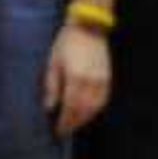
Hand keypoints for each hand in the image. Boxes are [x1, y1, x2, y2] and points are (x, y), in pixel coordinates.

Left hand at [42, 21, 112, 135]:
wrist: (89, 27)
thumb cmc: (66, 43)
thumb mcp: (53, 63)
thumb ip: (52, 87)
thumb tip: (49, 107)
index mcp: (75, 78)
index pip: (70, 108)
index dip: (64, 122)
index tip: (58, 131)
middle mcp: (90, 82)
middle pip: (83, 111)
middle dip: (74, 123)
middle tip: (65, 131)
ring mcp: (102, 80)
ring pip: (95, 108)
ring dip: (85, 119)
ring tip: (75, 124)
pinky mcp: (108, 78)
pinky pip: (103, 100)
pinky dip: (95, 109)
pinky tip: (88, 112)